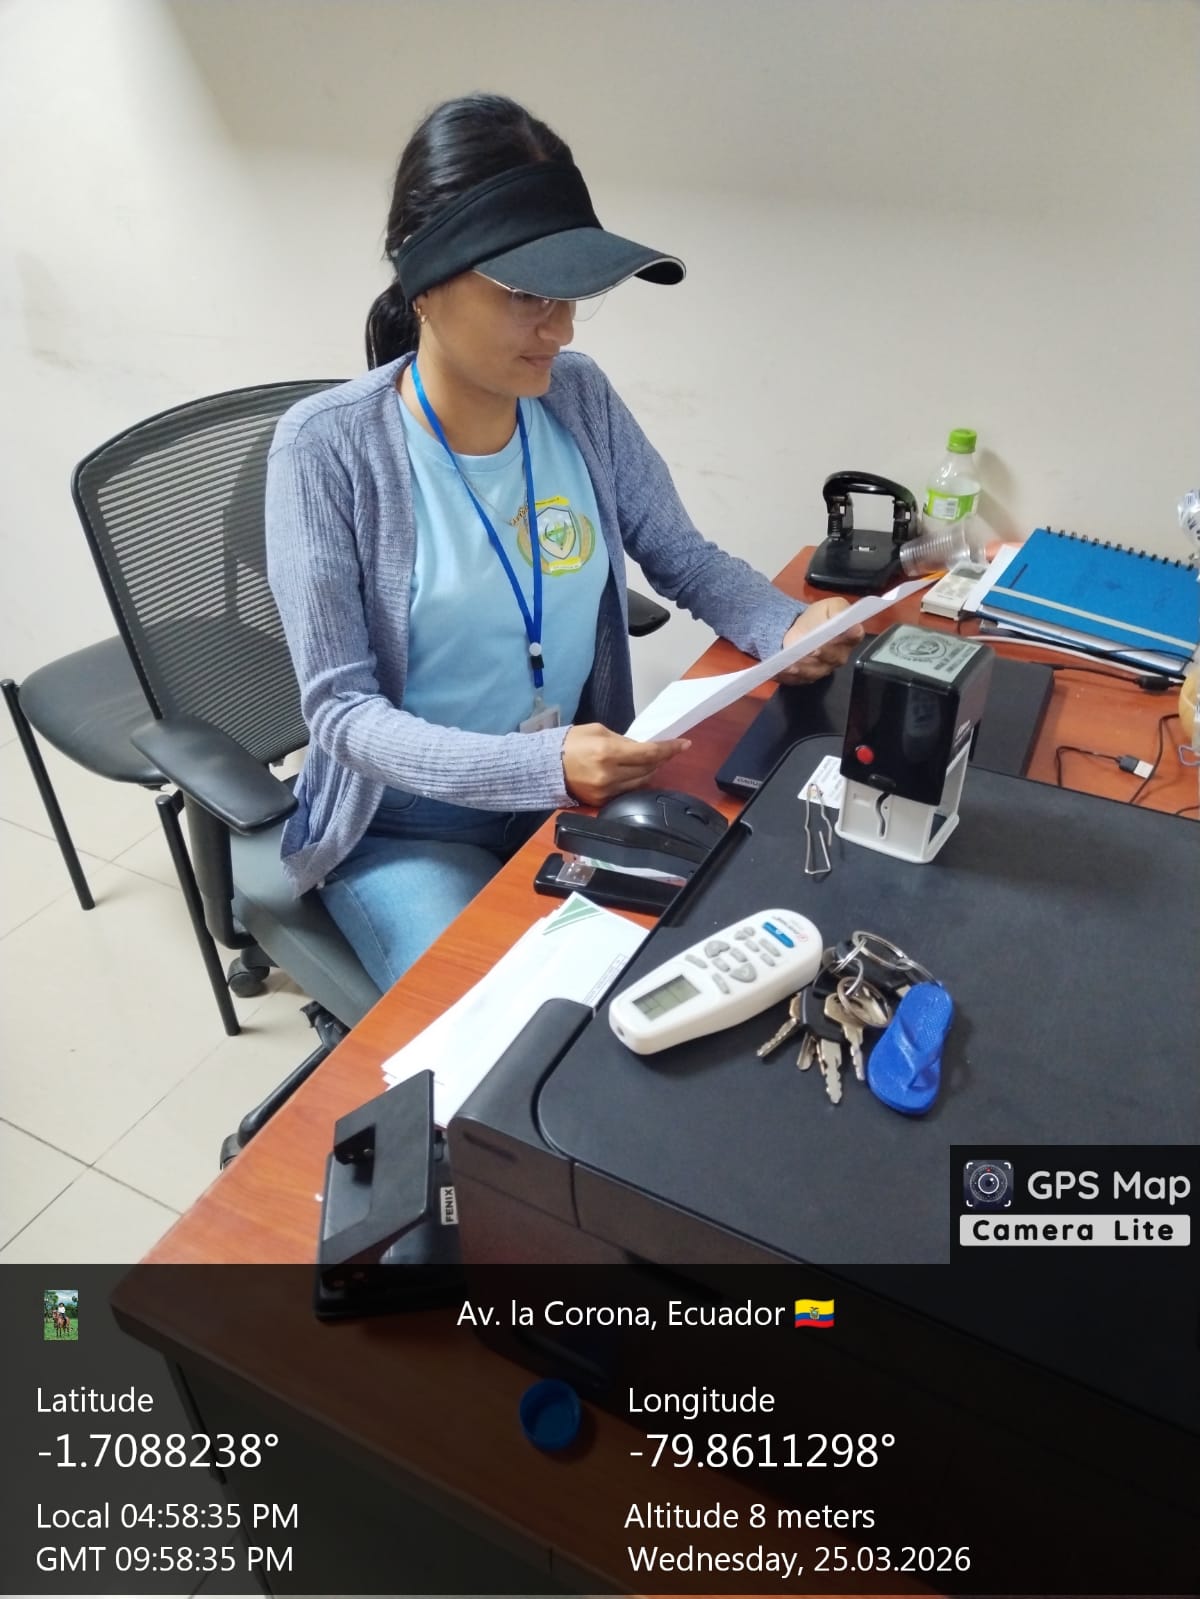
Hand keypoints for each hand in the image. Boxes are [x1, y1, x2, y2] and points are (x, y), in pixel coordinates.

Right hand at [562, 723, 690, 806]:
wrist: (545, 766)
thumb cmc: (571, 742)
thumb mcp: (599, 731)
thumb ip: (624, 740)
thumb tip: (642, 748)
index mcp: (609, 752)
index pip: (649, 753)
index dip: (669, 749)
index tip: (685, 744)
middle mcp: (610, 775)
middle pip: (648, 769)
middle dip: (661, 759)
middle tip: (667, 751)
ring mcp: (606, 791)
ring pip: (641, 782)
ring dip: (650, 771)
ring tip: (652, 762)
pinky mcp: (601, 801)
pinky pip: (627, 792)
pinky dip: (635, 782)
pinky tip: (636, 774)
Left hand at [775, 597, 864, 684]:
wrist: (801, 628)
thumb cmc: (819, 617)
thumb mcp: (829, 607)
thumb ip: (839, 610)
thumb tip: (848, 619)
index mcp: (849, 636)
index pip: (854, 636)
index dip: (850, 635)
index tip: (845, 632)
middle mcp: (839, 656)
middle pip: (833, 658)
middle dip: (822, 654)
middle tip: (812, 650)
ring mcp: (822, 669)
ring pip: (814, 672)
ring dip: (802, 669)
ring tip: (789, 665)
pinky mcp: (806, 677)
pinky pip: (797, 679)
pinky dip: (787, 677)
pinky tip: (777, 672)